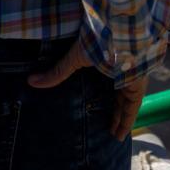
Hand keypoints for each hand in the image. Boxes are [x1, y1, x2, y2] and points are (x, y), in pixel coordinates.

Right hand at [28, 38, 145, 141]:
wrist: (121, 33)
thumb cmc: (98, 41)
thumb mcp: (75, 57)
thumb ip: (58, 72)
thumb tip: (32, 81)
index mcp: (109, 61)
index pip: (106, 81)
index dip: (101, 93)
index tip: (93, 104)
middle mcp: (122, 71)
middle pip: (117, 94)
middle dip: (113, 109)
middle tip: (105, 125)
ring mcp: (132, 79)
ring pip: (126, 103)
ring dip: (120, 119)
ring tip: (112, 134)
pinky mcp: (137, 87)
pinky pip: (132, 109)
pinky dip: (126, 122)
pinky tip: (119, 136)